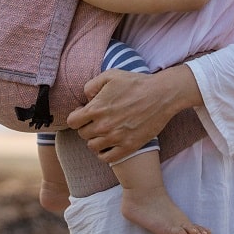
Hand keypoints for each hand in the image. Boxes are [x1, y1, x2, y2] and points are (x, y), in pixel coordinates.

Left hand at [66, 67, 193, 163]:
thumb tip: (86, 98)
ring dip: (95, 140)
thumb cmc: (135, 83)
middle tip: (97, 121)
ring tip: (103, 132)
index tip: (84, 113)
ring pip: (93, 147)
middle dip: (87, 126)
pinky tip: (109, 144)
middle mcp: (103, 126)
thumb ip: (91, 85)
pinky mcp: (128, 147)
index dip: (76, 116)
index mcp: (96, 109)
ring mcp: (116, 138)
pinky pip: (107, 158)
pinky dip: (104, 153)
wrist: (161, 95)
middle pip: (82, 134)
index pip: (72, 122)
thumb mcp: (110, 75)